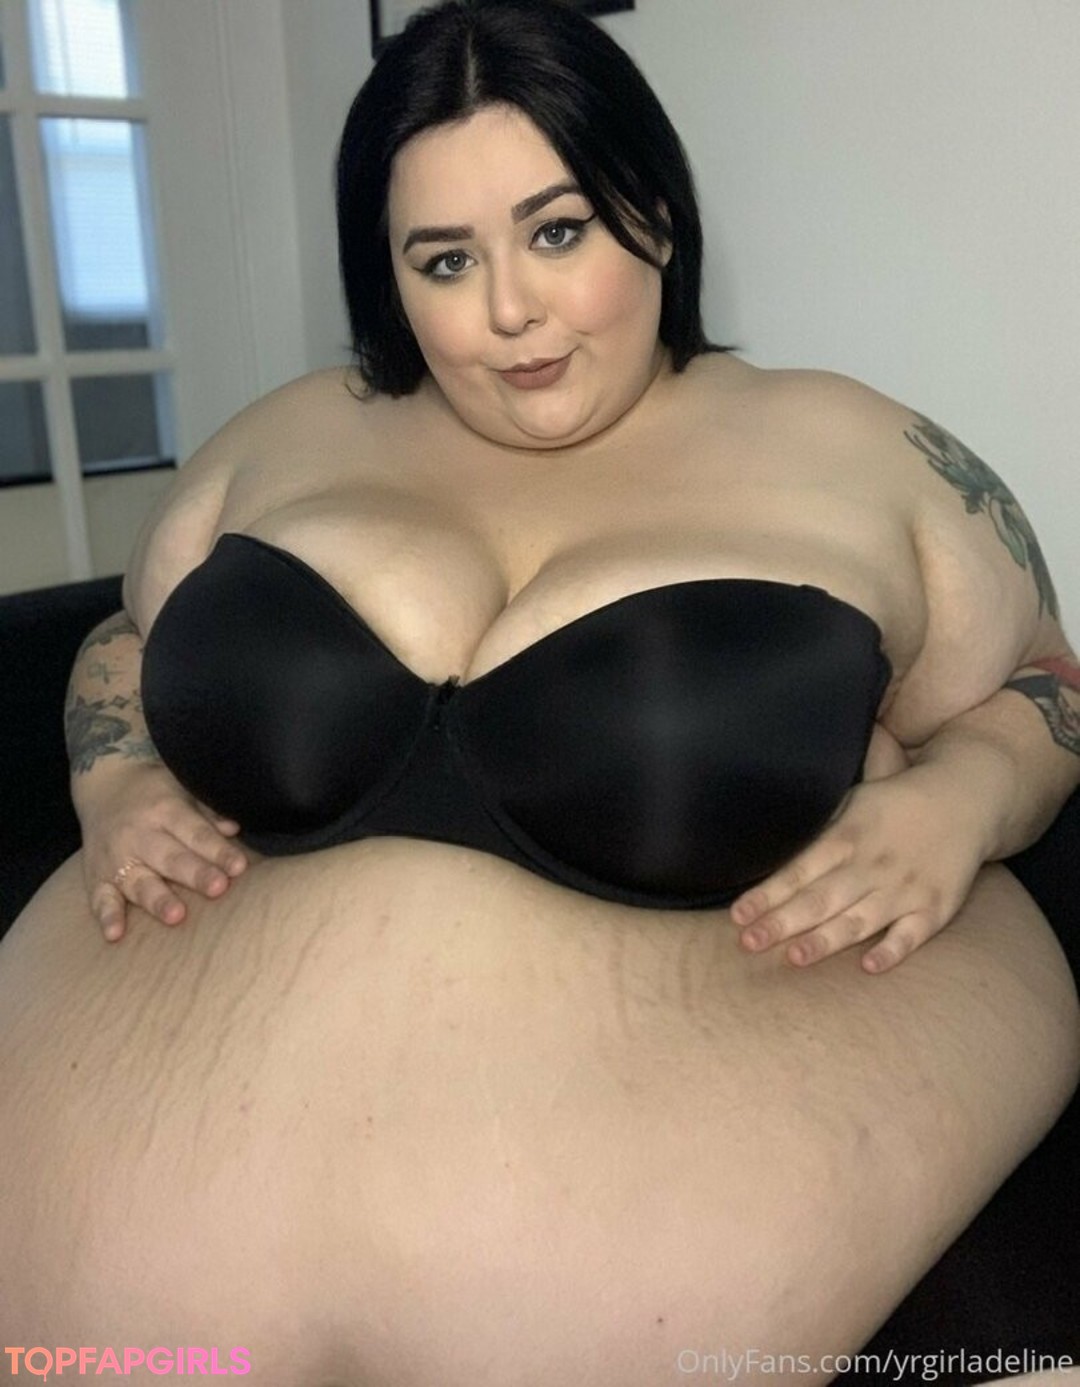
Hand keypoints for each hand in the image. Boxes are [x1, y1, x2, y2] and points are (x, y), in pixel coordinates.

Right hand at [76, 762, 247, 941]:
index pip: (195, 833)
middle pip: (170, 858)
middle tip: (218, 888)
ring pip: (138, 882)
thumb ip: (208, 813)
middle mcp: (138, 834)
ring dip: (157, 900)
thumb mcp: (183, 790)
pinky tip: (115, 935)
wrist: (103, 786)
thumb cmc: (156, 793)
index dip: (217, 850)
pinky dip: (107, 916)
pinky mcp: (95, 876)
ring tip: (176, 916)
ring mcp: (115, 858)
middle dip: (195, 874)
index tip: (239, 867)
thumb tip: (234, 829)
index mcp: (165, 809)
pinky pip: (99, 898)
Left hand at [729, 761, 988, 973]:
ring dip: (826, 940)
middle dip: (782, 922)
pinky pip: (912, 934)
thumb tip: (768, 843)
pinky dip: (892, 950)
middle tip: (748, 943)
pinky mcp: (934, 907)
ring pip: (859, 920)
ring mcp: (904, 889)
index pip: (799, 870)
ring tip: (794, 958)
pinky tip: (869, 967)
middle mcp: (873, 865)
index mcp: (848, 837)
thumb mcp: (853, 800)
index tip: (739, 914)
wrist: (965, 800)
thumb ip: (818, 829)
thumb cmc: (895, 803)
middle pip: (821, 899)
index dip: (767, 894)